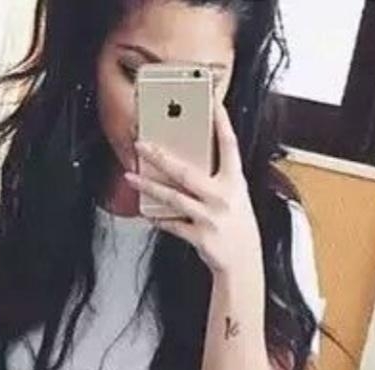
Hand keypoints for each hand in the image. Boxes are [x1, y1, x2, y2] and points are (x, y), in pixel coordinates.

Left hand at [124, 97, 259, 275]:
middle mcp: (223, 197)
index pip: (229, 145)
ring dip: (149, 187)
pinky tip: (147, 212)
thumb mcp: (235, 197)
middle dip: (160, 157)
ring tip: (131, 177)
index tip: (211, 102)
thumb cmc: (237, 227)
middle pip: (186, 172)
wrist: (243, 263)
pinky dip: (158, 219)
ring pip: (173, 198)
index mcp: (235, 183)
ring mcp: (211, 218)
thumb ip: (217, 179)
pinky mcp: (200, 237)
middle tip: (141, 144)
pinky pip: (172, 225)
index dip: (221, 123)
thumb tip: (188, 162)